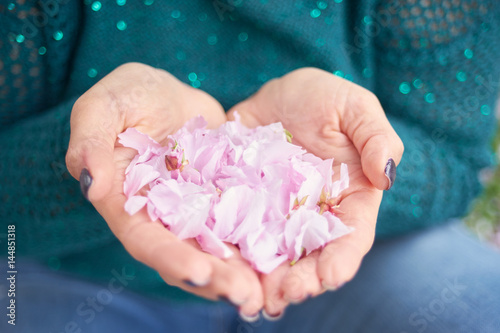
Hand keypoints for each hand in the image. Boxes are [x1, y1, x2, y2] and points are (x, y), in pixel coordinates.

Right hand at [66, 63, 263, 315]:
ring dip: (240, 272)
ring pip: (217, 248)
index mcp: (127, 205)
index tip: (198, 273)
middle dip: (214, 278)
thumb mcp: (102, 108)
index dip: (170, 258)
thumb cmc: (127, 96)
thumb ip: (89, 142)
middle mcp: (162, 218)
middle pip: (187, 255)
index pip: (145, 240)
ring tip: (266, 291)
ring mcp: (195, 212)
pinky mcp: (222, 200)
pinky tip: (281, 257)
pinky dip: (258, 242)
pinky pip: (241, 223)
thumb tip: (90, 184)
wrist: (167, 94)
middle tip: (246, 296)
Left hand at [227, 67, 403, 315]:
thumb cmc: (323, 98)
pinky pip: (237, 232)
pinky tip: (223, 268)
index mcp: (347, 198)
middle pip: (309, 255)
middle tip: (284, 295)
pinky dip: (232, 253)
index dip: (342, 259)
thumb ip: (376, 139)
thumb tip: (386, 176)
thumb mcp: (355, 108)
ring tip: (254, 298)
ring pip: (273, 254)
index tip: (330, 277)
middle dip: (300, 279)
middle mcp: (312, 215)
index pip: (350, 235)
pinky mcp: (244, 206)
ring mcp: (276, 214)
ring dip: (265, 279)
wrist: (277, 95)